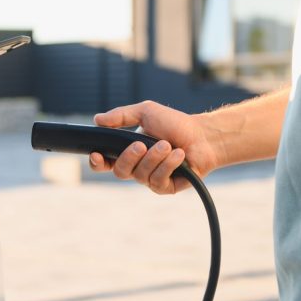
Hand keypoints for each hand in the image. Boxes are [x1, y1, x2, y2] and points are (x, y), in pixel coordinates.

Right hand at [88, 101, 219, 194]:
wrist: (203, 136)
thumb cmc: (175, 124)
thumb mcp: (146, 112)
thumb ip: (121, 115)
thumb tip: (97, 119)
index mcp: (128, 151)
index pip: (105, 162)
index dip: (97, 162)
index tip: (96, 154)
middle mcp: (137, 167)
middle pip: (120, 171)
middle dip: (129, 157)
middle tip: (142, 144)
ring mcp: (150, 179)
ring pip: (140, 175)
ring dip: (155, 158)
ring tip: (168, 145)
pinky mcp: (165, 187)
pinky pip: (158, 181)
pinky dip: (168, 165)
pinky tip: (179, 155)